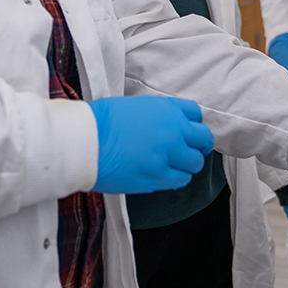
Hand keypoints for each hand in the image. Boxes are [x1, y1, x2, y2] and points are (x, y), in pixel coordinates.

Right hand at [90, 96, 213, 193]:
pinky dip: (177, 179)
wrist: (84, 141)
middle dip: (199, 145)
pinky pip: (181, 180)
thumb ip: (156, 116)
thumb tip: (162, 126)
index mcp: (166, 109)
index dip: (193, 124)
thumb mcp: (134, 107)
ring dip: (188, 164)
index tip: (189, 131)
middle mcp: (172, 130)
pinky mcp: (158, 176)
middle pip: (203, 139)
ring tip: (176, 166)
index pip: (196, 114)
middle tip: (192, 150)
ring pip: (195, 162)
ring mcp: (167, 154)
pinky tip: (166, 175)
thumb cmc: (100, 122)